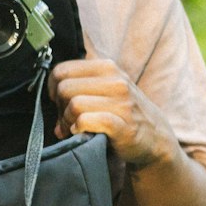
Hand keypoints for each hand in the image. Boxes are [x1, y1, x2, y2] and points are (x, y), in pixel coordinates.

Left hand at [48, 57, 178, 169]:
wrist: (155, 138)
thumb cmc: (123, 113)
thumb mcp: (104, 91)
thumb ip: (77, 91)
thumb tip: (50, 106)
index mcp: (107, 67)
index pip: (61, 70)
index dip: (53, 89)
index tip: (59, 103)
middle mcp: (115, 80)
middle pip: (64, 88)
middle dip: (59, 108)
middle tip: (67, 120)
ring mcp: (121, 103)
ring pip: (73, 105)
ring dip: (67, 121)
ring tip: (75, 128)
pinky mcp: (123, 125)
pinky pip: (87, 120)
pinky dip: (79, 128)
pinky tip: (83, 133)